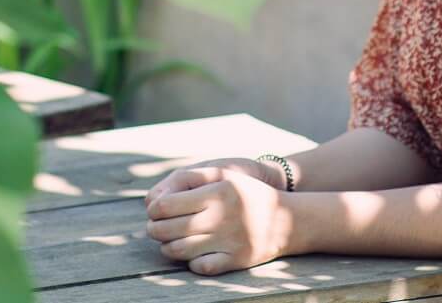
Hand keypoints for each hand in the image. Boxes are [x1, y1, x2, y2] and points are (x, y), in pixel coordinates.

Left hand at [143, 166, 298, 275]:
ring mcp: (228, 241)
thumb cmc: (247, 193)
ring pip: (180, 250)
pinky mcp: (236, 260)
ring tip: (168, 242)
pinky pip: (201, 267)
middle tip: (154, 228)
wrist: (287, 220)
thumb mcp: (224, 174)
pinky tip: (191, 254)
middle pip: (168, 229)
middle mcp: (221, 216)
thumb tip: (155, 197)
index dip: (153, 209)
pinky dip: (190, 263)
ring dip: (167, 247)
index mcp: (216, 192)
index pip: (166, 204)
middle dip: (154, 230)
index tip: (154, 211)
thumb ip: (190, 178)